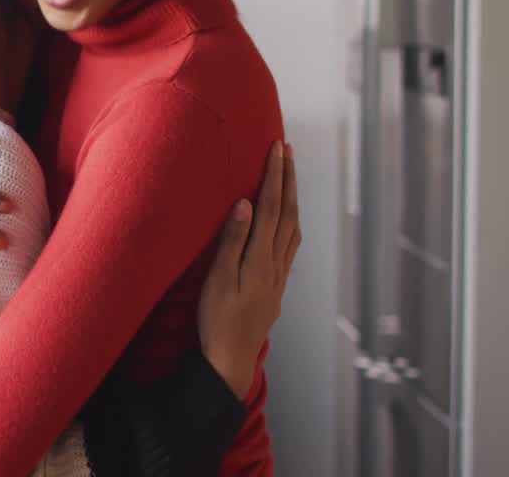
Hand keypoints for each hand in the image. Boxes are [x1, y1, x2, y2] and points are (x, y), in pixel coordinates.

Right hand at [198, 142, 301, 399]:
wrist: (230, 360)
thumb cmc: (216, 322)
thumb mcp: (217, 280)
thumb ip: (232, 241)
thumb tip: (245, 204)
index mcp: (259, 259)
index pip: (269, 208)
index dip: (274, 177)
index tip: (276, 149)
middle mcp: (275, 264)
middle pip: (287, 213)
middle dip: (288, 179)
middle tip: (287, 150)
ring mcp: (278, 277)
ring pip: (292, 228)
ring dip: (292, 198)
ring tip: (289, 175)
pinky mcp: (275, 286)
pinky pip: (290, 244)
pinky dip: (290, 221)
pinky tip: (287, 219)